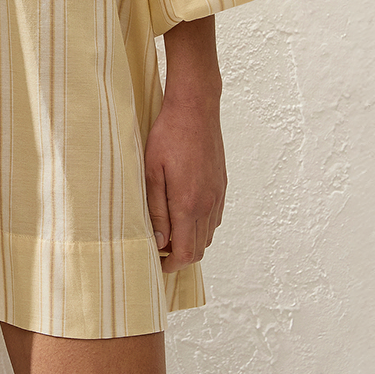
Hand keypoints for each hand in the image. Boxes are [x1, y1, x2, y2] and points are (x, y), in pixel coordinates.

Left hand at [144, 92, 226, 273]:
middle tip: (160, 250)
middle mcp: (208, 205)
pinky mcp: (222, 186)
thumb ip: (156, 210)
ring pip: (208, 235)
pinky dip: (201, 226)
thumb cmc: (168, 136)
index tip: (158, 262)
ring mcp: (218, 195)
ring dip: (191, 241)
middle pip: (199, 249)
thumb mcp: (152, 171)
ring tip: (170, 232)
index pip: (186, 252)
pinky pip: (215, 218)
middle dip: (180, 257)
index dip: (171, 264)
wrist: (195, 109)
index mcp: (188, 204)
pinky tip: (185, 214)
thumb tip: (160, 241)